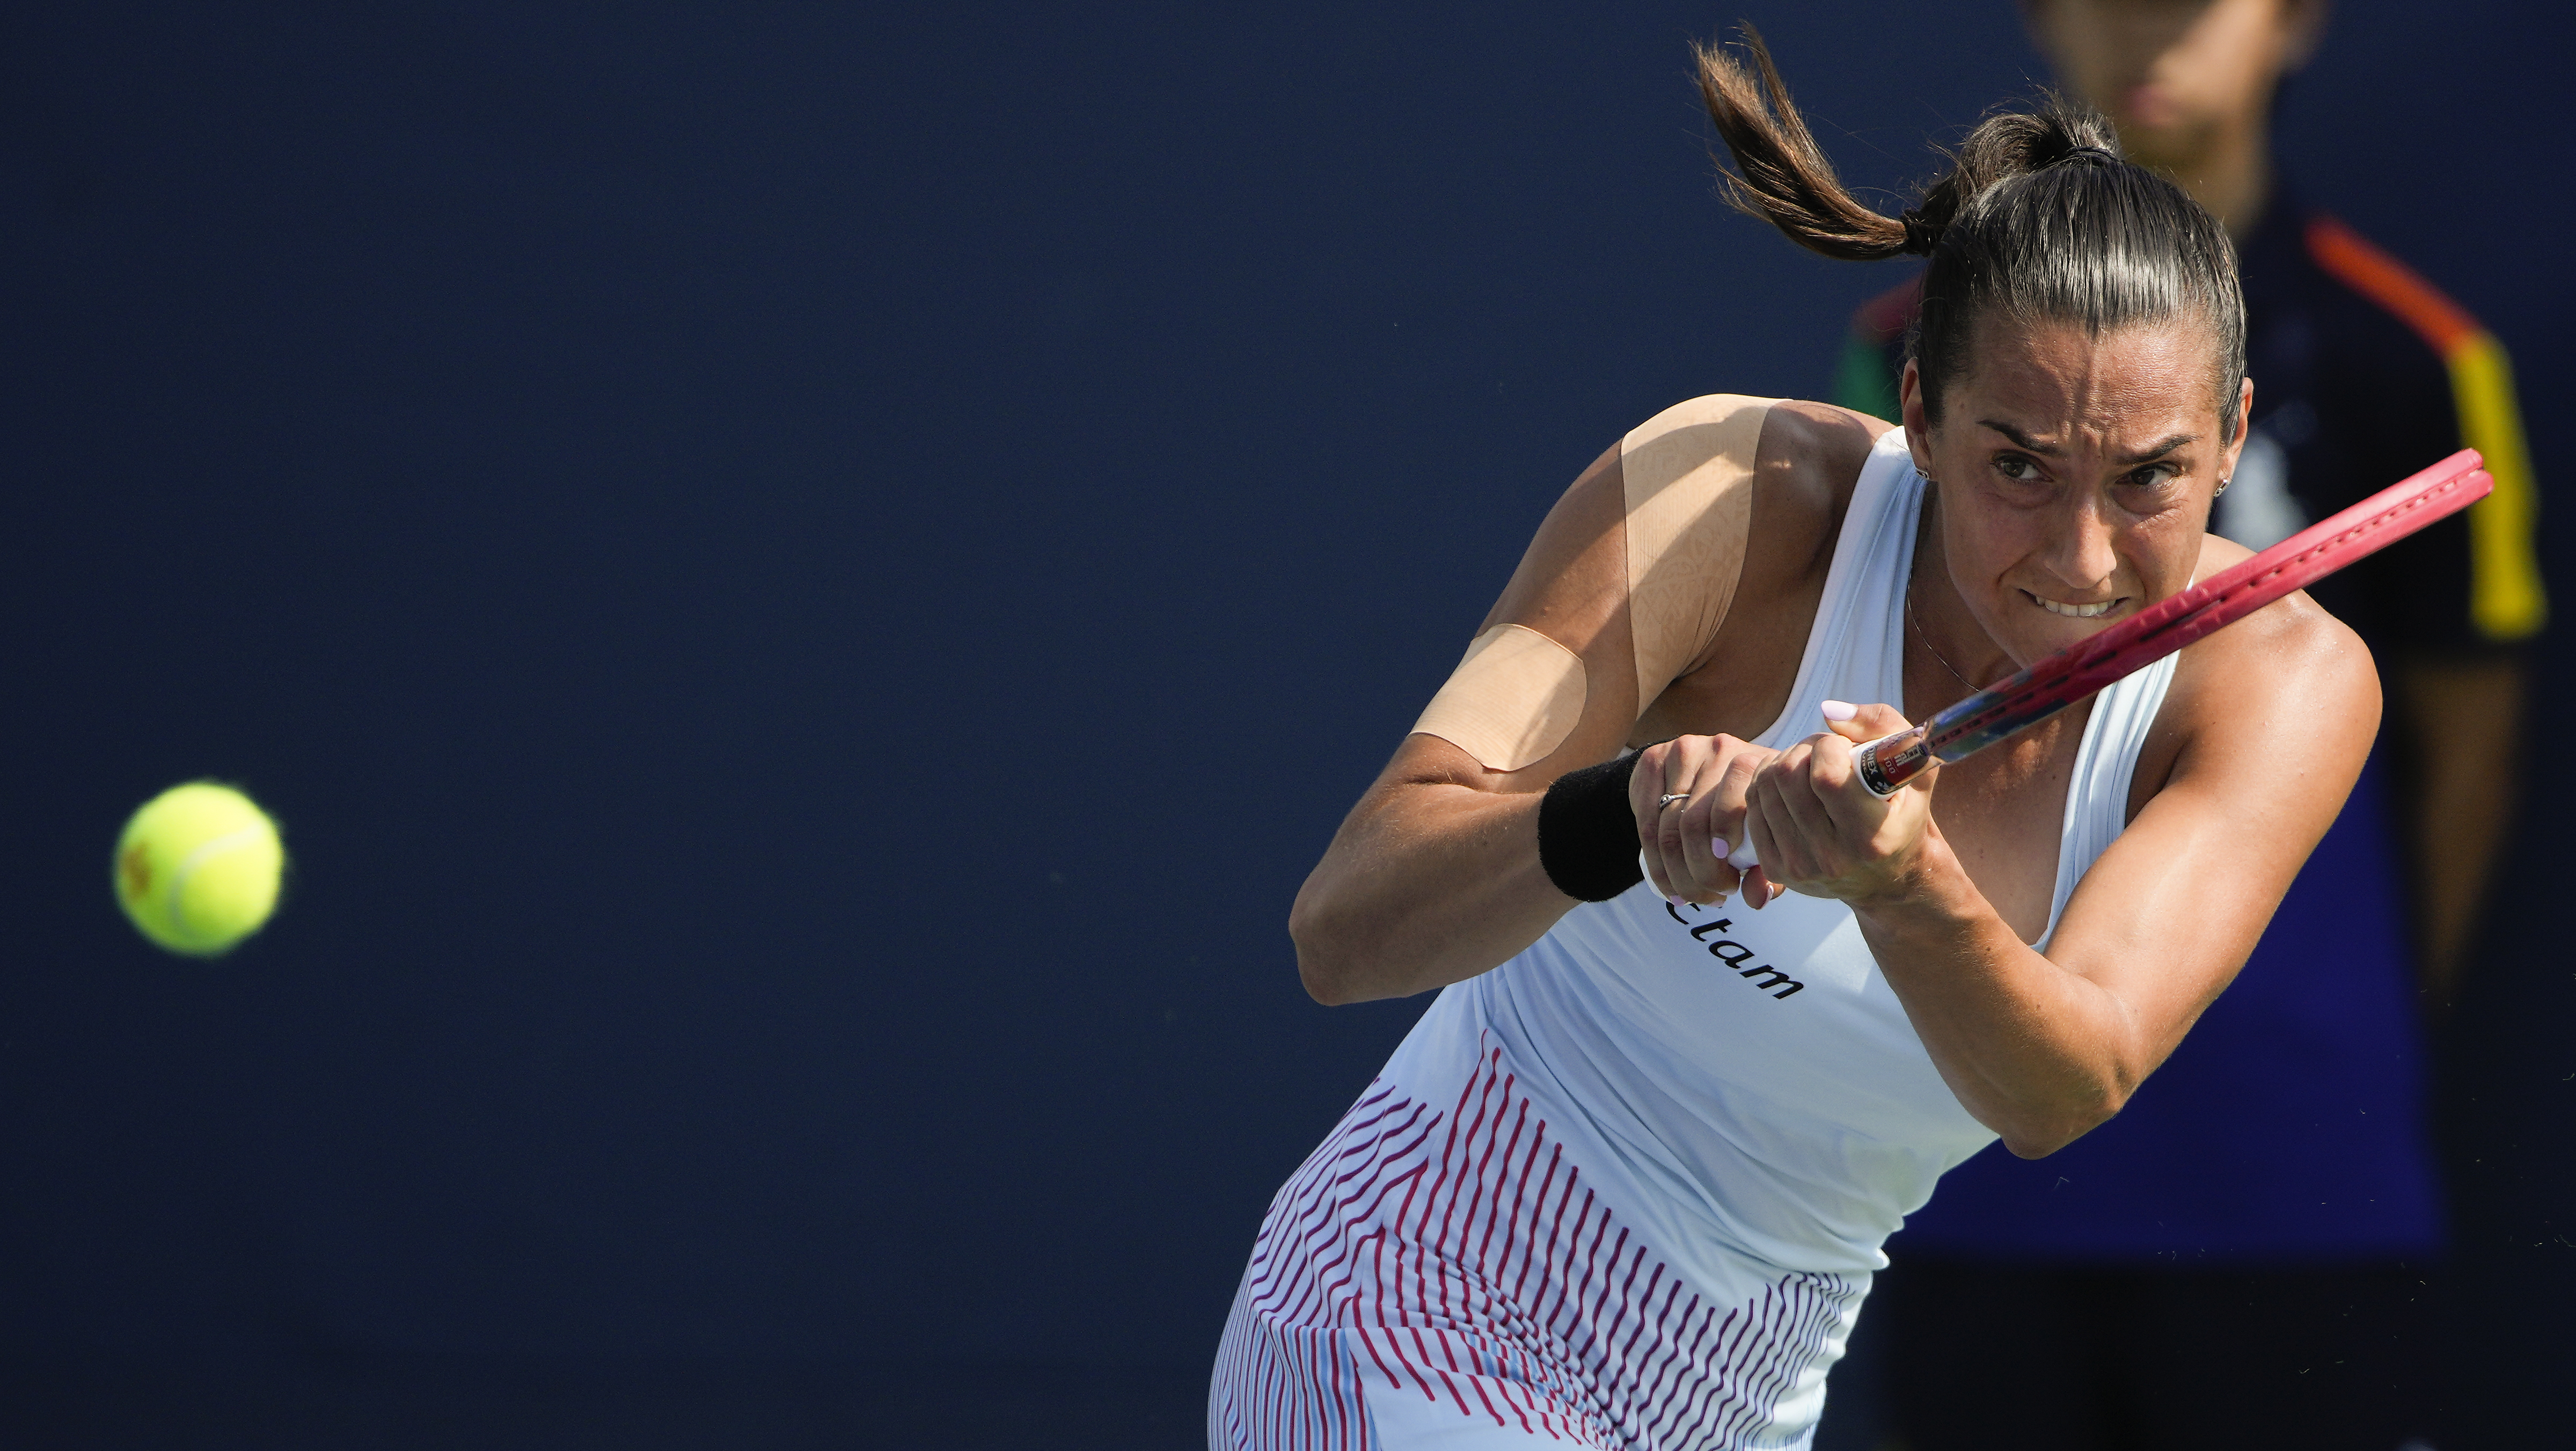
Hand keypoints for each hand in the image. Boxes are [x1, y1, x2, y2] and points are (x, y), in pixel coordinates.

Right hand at [1628, 732, 1778, 907]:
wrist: (1706, 770)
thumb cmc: (1746, 811)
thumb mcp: (1763, 835)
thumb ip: (1766, 869)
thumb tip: (1757, 900)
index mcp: (1755, 762)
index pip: (1731, 805)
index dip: (1723, 848)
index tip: (1731, 883)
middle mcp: (1719, 749)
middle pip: (1694, 823)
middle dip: (1700, 873)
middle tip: (1713, 898)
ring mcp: (1682, 751)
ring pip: (1667, 826)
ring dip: (1676, 874)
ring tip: (1692, 897)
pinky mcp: (1652, 759)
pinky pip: (1645, 820)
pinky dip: (1655, 864)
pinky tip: (1668, 886)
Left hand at [1740, 701, 1940, 907]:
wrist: (1887, 877)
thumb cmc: (1902, 813)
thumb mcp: (1915, 768)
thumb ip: (1882, 726)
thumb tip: (1827, 710)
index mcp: (1871, 837)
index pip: (1826, 775)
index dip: (1828, 747)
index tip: (1845, 748)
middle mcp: (1833, 857)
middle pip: (1787, 775)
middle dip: (1804, 749)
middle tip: (1824, 754)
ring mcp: (1800, 866)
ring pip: (1764, 786)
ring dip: (1784, 763)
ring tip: (1809, 768)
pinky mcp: (1776, 868)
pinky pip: (1753, 806)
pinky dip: (1767, 786)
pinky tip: (1791, 789)